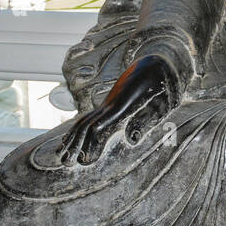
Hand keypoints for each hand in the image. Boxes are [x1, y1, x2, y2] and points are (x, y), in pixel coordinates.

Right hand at [60, 54, 176, 165]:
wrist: (155, 62)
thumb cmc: (164, 82)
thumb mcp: (162, 102)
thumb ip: (148, 119)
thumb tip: (131, 140)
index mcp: (125, 104)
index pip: (101, 123)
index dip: (91, 142)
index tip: (84, 158)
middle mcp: (111, 103)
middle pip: (86, 124)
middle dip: (76, 144)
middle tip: (67, 163)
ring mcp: (108, 103)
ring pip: (84, 121)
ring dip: (72, 139)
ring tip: (61, 157)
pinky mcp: (109, 104)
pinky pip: (89, 118)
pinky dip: (76, 131)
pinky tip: (68, 140)